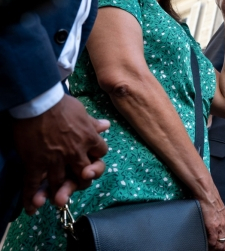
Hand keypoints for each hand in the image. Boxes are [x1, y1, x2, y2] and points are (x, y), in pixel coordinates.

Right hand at [12, 94, 109, 213]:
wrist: (38, 102)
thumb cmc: (61, 104)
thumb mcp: (82, 112)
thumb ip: (92, 123)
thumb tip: (106, 126)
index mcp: (90, 139)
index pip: (101, 153)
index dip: (96, 157)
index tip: (90, 159)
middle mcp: (76, 153)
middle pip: (85, 175)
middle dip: (81, 181)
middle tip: (74, 184)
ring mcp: (56, 160)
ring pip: (61, 183)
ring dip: (60, 193)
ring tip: (57, 199)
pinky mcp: (36, 163)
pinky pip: (34, 184)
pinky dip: (32, 198)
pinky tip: (33, 208)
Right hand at [197, 187, 224, 250]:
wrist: (207, 193)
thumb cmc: (210, 201)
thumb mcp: (218, 212)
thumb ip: (218, 221)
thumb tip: (214, 229)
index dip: (220, 246)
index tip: (214, 247)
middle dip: (218, 249)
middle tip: (210, 248)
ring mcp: (220, 226)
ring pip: (220, 246)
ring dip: (213, 248)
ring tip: (207, 246)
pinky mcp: (213, 226)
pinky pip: (213, 242)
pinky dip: (209, 245)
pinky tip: (205, 243)